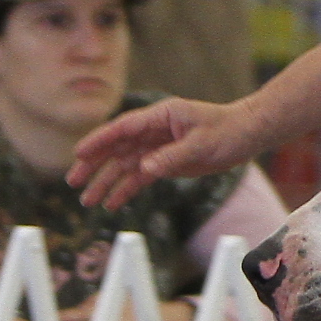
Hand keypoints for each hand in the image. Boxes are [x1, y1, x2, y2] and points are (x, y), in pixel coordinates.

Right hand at [69, 97, 264, 211]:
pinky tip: (112, 204)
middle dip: (93, 165)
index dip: (99, 141)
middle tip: (73, 182)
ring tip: (88, 201)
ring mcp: (157, 146)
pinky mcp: (165, 161)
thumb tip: (145, 168)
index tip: (79, 153)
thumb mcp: (202, 144)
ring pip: (125, 165)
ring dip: (106, 182)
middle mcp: (153, 130)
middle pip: (116, 148)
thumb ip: (173, 156)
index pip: (123, 129)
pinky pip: (141, 176)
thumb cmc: (227, 130)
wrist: (247, 134)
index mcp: (160, 117)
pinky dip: (126, 189)